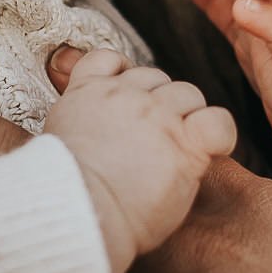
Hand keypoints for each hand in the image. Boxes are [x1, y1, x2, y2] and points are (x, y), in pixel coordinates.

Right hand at [44, 49, 236, 272]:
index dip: (122, 76)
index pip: (108, 59)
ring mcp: (157, 115)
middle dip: (158, 103)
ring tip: (176, 149)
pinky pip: (218, 121)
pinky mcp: (184, 142)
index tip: (126, 97)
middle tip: (151, 140)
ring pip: (188, 94)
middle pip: (156, 78)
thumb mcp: (52, 142)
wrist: (79, 213)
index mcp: (87, 93)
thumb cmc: (64, 193)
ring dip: (187, 117)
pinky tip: (209, 150)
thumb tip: (78, 131)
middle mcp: (124, 95)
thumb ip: (75, 124)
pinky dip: (219, 133)